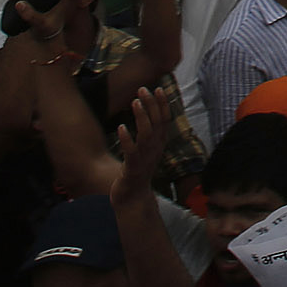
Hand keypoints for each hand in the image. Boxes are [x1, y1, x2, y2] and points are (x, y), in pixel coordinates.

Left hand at [111, 87, 169, 209]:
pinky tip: (121, 127)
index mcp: (159, 144)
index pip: (165, 120)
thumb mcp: (147, 150)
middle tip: (142, 89)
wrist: (133, 198)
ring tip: (134, 102)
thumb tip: (147, 112)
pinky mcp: (133, 169)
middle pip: (157, 124)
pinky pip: (131, 152)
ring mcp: (145, 160)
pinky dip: (127, 139)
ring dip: (141, 117)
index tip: (158, 87)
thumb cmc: (137, 170)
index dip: (163, 104)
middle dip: (151, 105)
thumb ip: (148, 133)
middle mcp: (155, 150)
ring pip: (146, 135)